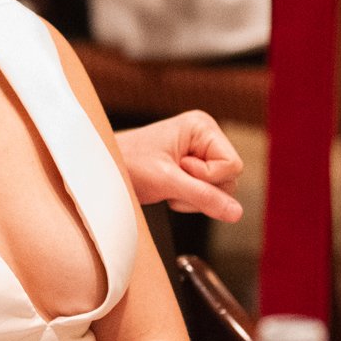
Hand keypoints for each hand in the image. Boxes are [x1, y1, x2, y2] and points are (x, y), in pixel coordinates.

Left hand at [116, 112, 243, 222]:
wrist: (103, 169)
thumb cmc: (127, 164)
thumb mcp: (167, 181)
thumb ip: (203, 196)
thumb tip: (237, 213)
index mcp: (202, 127)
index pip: (232, 166)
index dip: (208, 178)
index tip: (179, 169)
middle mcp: (205, 137)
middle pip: (229, 180)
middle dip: (200, 190)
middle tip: (170, 180)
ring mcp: (200, 153)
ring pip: (219, 191)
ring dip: (192, 197)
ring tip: (166, 184)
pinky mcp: (192, 169)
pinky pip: (206, 195)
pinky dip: (187, 199)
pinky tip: (168, 189)